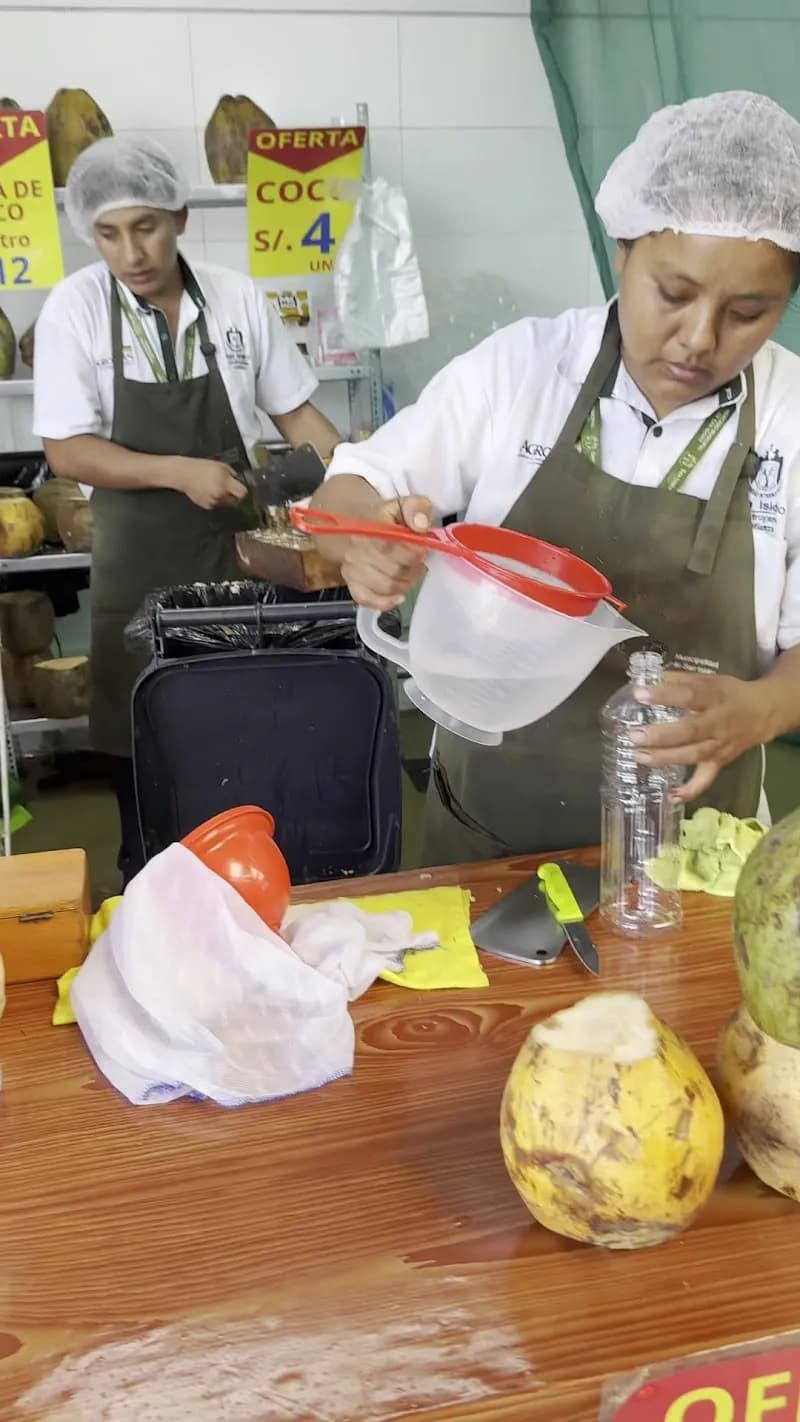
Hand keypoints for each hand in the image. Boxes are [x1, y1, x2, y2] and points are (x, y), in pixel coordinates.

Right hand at [171, 458, 247, 510]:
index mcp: (225, 484)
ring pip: (226, 503)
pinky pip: (216, 504)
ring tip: (215, 487)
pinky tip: (208, 491)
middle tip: (227, 486)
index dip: (243, 490)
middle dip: (233, 494)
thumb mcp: (221, 466)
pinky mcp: (206, 506)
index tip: (240, 487)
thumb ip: (232, 474)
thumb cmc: (202, 467)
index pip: (242, 493)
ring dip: (224, 497)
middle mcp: (220, 495)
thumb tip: (238, 481)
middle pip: (235, 500)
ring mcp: (213, 502)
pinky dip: (215, 499)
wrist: (183, 474)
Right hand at [340, 495, 435, 610]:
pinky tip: (398, 597)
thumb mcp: (405, 503)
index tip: (423, 550)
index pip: (392, 546)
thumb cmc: (386, 518)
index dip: (414, 553)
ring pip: (386, 586)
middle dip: (414, 569)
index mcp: (370, 526)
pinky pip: (367, 599)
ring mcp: (353, 567)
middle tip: (420, 562)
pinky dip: (385, 602)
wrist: (360, 523)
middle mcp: (357, 548)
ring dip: (406, 583)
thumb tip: (420, 524)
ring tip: (412, 573)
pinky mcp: (352, 582)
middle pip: (393, 570)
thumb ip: (417, 507)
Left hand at [629, 671, 772, 801]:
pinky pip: (705, 780)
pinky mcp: (719, 762)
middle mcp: (717, 723)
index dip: (664, 695)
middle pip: (689, 731)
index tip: (639, 694)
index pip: (688, 695)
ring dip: (665, 758)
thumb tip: (650, 678)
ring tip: (639, 756)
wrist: (763, 713)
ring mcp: (719, 746)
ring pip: (692, 755)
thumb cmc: (728, 694)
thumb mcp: (708, 679)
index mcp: (714, 697)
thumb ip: (680, 679)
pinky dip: (689, 791)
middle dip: (660, 735)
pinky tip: (670, 796)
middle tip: (635, 735)